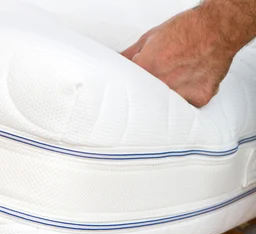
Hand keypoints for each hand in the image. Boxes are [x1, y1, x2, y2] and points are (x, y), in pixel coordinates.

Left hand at [122, 4, 239, 106]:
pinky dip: (187, 96)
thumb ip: (129, 55)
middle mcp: (163, 83)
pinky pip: (187, 105)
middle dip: (145, 96)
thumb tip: (114, 63)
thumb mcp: (149, 38)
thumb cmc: (185, 30)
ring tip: (174, 81)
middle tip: (152, 88)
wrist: (219, 27)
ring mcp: (182, 92)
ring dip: (165, 99)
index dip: (127, 90)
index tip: (127, 93)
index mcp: (146, 68)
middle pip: (145, 100)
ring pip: (166, 106)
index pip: (127, 89)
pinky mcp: (199, 98)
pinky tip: (190, 82)